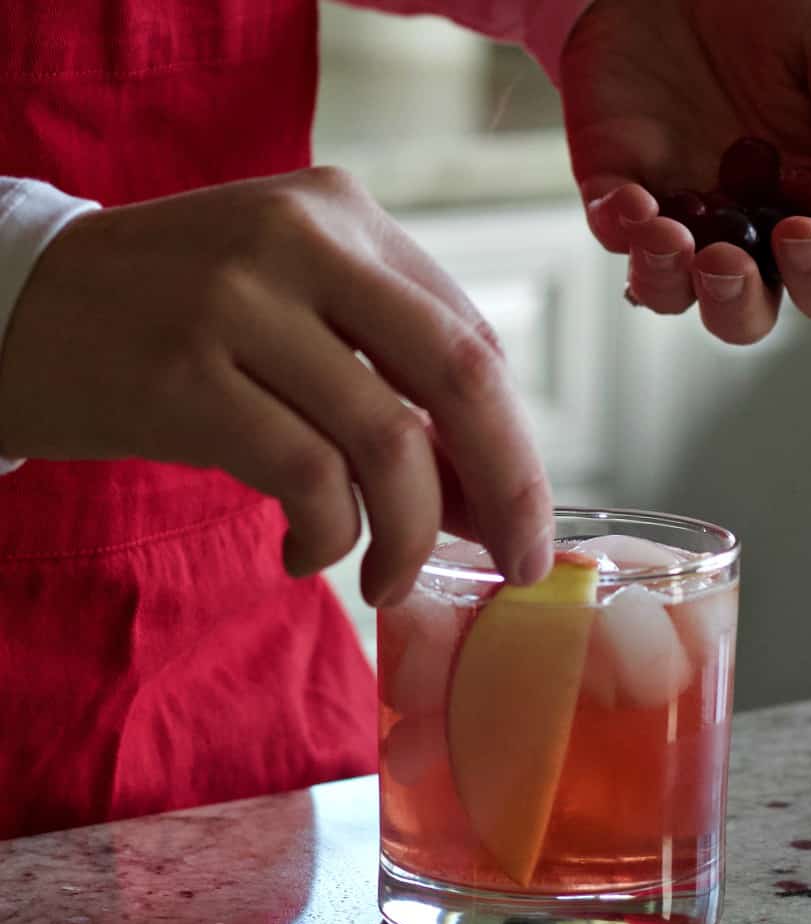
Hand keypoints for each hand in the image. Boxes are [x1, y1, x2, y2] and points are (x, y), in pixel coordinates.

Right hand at [0, 168, 552, 601]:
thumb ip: (389, 381)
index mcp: (345, 216)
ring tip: (387, 578)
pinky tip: (308, 556)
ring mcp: (241, 302)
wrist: (19, 303)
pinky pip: (309, 479)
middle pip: (461, 375)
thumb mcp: (296, 312)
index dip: (511, 440)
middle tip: (519, 562)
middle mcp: (304, 241)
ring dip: (410, 535)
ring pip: (388, 442)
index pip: (472, 339)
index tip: (517, 512)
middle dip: (511, 486)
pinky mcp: (185, 375)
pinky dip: (329, 537)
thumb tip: (483, 495)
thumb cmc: (178, 319)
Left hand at [560, 0, 810, 343]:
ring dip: (666, 283)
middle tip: (724, 261)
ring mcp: (676, 211)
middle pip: (742, 311)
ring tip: (668, 237)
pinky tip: (631, 198)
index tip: (800, 231)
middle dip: (734, 303)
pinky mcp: (616, 186)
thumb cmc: (782, 2)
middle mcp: (743, 225)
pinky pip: (610, 233)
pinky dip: (618, 228)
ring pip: (667, 294)